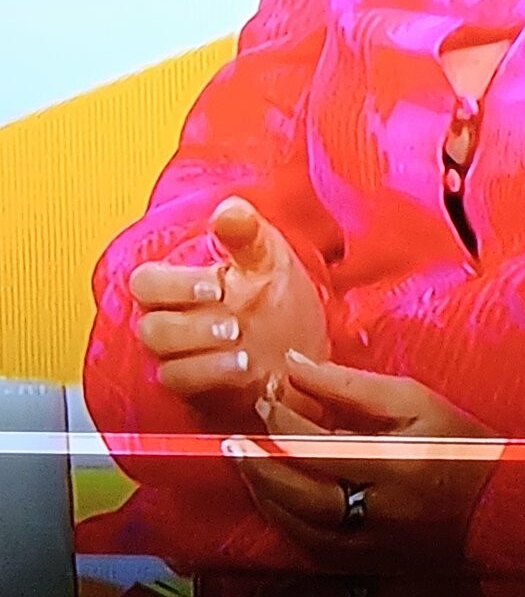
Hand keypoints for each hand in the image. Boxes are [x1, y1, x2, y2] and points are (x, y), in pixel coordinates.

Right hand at [129, 197, 329, 425]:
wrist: (305, 348)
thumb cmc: (278, 297)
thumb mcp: (269, 258)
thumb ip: (246, 234)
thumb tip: (229, 210)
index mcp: (183, 283)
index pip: (146, 282)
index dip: (172, 285)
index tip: (216, 285)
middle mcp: (174, 319)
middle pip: (150, 324)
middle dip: (190, 323)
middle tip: (233, 322)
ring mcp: (181, 354)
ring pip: (161, 355)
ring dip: (200, 348)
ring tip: (242, 343)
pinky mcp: (193, 386)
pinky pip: (179, 382)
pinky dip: (210, 373)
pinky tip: (245, 367)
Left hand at [222, 352, 502, 567]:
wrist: (498, 507)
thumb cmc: (459, 444)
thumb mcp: (415, 400)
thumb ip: (352, 385)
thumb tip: (296, 366)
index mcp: (395, 464)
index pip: (321, 444)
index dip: (286, 418)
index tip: (268, 392)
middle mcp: (378, 512)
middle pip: (300, 493)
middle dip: (261, 462)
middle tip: (235, 437)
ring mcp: (371, 546)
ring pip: (298, 527)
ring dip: (265, 493)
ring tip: (244, 462)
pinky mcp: (366, 565)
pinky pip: (310, 549)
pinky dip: (283, 521)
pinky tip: (271, 497)